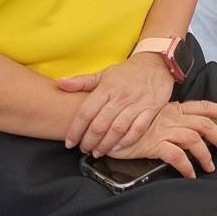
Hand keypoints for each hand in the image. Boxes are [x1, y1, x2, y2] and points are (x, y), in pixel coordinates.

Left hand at [57, 53, 172, 156]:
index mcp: (107, 87)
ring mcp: (137, 104)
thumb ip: (82, 82)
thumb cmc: (127, 72)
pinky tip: (118, 148)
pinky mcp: (151, 110)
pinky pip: (137, 130)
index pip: (86, 112)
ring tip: (97, 152)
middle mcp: (121, 97)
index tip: (69, 142)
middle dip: (88, 141)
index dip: (75, 130)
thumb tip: (60, 84)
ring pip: (117, 130)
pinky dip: (126, 141)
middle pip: (100, 125)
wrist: (157, 64)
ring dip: (105, 145)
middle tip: (83, 149)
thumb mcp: (104, 74)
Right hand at [104, 99, 216, 178]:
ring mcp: (162, 129)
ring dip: (206, 155)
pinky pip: (176, 155)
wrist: (106, 124)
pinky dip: (186, 165)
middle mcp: (171, 116)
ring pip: (193, 139)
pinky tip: (190, 174)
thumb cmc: (131, 122)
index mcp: (174, 107)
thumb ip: (172, 120)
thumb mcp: (155, 117)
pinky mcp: (153, 144)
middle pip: (204, 123)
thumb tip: (192, 131)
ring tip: (210, 167)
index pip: (204, 105)